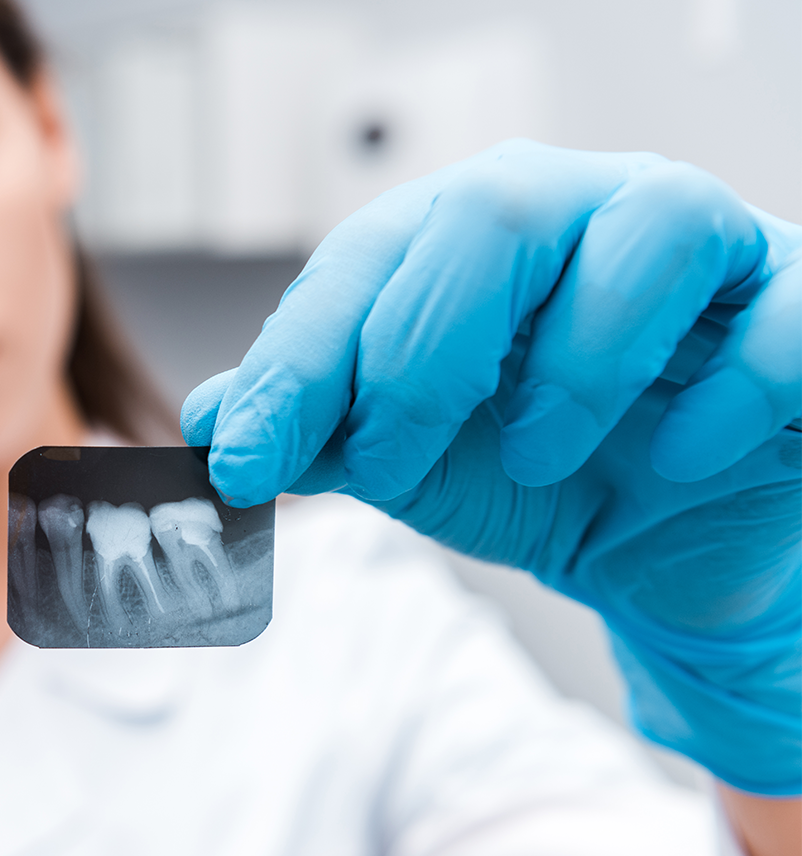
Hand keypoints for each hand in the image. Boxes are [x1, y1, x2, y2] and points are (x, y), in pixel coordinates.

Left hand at [182, 140, 800, 796]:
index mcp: (475, 240)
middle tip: (396, 457)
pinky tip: (672, 460)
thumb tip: (206, 416)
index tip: (243, 460)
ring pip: (653, 232)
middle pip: (496, 211)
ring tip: (538, 455)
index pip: (369, 257)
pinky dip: (725, 398)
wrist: (664, 549)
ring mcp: (708, 254)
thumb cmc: (537, 477)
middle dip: (420, 351)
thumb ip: (316, 430)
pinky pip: (788, 321)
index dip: (296, 361)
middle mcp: (588, 217)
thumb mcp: (410, 462)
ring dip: (573, 367)